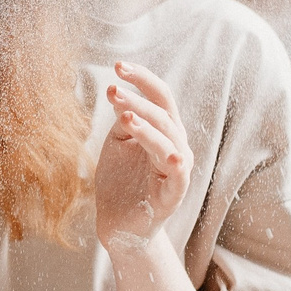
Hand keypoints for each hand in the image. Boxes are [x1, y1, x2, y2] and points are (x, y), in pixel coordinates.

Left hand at [93, 61, 192, 248]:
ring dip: (147, 125)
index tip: (117, 66)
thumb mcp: (118, 143)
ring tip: (125, 116)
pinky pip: (178, 173)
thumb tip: (121, 95)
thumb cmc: (120, 180)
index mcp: (164, 129)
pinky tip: (169, 153)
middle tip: (111, 89)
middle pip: (163, 114)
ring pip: (168, 139)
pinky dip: (175, 161)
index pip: (159, 97)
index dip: (141, 79)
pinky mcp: (174, 193)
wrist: (119, 224)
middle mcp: (176, 144)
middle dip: (137, 99)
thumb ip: (124, 119)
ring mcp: (178, 168)